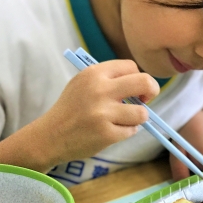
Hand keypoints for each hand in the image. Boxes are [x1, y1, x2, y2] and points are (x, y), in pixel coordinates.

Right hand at [35, 59, 159, 165]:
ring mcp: (103, 113)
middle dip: (152, 91)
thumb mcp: (83, 83)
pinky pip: (132, 131)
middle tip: (146, 100)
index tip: (136, 89)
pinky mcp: (106, 134)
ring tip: (124, 120)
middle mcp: (99, 90)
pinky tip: (112, 131)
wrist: (51, 136)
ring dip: (137, 118)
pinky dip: (126, 132)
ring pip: (142, 113)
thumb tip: (143, 85)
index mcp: (94, 73)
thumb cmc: (71, 109)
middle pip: (144, 82)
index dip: (139, 78)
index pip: (131, 66)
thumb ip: (109, 79)